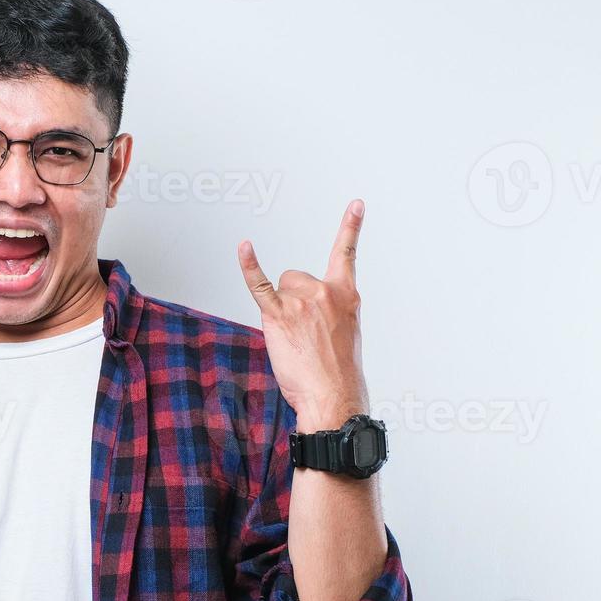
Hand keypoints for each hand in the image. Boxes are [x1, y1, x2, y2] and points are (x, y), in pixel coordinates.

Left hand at [238, 199, 370, 431]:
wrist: (332, 396)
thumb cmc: (338, 374)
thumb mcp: (347, 335)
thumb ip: (332, 312)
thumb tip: (310, 312)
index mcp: (347, 295)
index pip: (347, 255)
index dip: (351, 227)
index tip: (356, 205)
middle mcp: (326, 291)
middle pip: (296, 277)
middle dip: (293, 301)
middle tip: (303, 334)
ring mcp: (302, 300)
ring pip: (280, 288)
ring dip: (280, 310)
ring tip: (293, 339)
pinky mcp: (279, 314)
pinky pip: (260, 284)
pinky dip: (249, 265)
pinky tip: (244, 248)